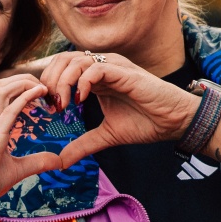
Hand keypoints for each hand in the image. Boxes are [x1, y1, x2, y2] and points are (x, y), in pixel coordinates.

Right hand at [0, 74, 59, 214]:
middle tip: (47, 85)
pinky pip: (8, 110)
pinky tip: (39, 92)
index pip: (6, 95)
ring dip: (23, 82)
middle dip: (24, 78)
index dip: (24, 86)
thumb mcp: (17, 171)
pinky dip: (24, 97)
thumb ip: (37, 162)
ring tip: (43, 87)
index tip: (44, 92)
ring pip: (1, 90)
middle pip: (2, 85)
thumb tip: (59, 161)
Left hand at [38, 52, 196, 168]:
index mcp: (95, 78)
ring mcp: (113, 67)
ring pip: (76, 60)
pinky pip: (96, 68)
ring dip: (63, 81)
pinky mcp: (124, 72)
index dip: (49, 85)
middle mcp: (102, 67)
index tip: (47, 109)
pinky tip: (81, 100)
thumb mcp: (105, 136)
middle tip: (51, 105)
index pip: (61, 68)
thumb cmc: (145, 123)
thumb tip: (60, 162)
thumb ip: (82, 145)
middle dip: (51, 81)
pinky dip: (83, 82)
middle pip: (63, 59)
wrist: (173, 122)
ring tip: (64, 104)